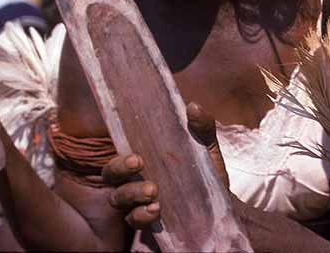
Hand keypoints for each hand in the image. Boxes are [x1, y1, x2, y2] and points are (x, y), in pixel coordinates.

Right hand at [102, 101, 229, 230]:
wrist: (219, 206)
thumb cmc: (205, 172)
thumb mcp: (206, 147)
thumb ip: (202, 127)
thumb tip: (192, 107)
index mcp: (144, 159)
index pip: (121, 152)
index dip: (120, 151)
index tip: (136, 155)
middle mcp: (133, 180)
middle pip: (110, 174)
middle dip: (119, 168)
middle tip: (138, 163)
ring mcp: (136, 202)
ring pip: (118, 198)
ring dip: (132, 193)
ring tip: (153, 191)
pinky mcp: (145, 221)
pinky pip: (133, 220)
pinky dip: (141, 215)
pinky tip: (156, 210)